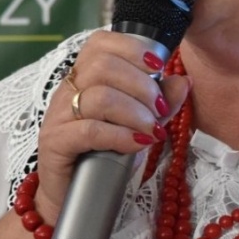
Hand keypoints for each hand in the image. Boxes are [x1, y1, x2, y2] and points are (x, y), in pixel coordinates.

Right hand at [33, 33, 190, 221]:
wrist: (69, 196)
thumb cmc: (101, 155)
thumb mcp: (136, 124)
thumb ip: (158, 103)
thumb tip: (183, 82)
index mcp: (82, 77)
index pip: (100, 43)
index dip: (132, 49)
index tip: (158, 66)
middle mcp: (67, 90)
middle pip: (102, 66)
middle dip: (141, 85)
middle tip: (159, 110)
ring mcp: (58, 116)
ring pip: (99, 97)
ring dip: (135, 113)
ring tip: (152, 131)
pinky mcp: (55, 142)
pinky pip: (89, 130)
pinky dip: (120, 135)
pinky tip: (137, 144)